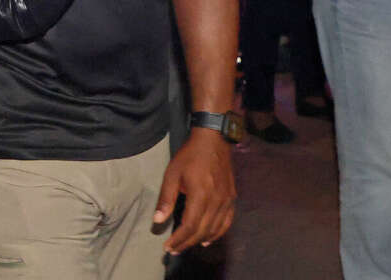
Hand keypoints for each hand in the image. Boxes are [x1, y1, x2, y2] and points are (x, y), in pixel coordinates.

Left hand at [152, 129, 235, 254]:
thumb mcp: (172, 174)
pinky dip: (217, 234)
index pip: (190, 226)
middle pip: (202, 231)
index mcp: (200, 195)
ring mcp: (227, 201)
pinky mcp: (232, 198)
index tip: (168, 247)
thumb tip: (157, 220)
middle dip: (186, 243)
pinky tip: (208, 239)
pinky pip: (227, 223)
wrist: (213, 140)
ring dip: (200, 241)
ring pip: (215, 229)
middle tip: (174, 249)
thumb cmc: (190, 156)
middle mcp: (216, 201)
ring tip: (186, 245)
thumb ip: (166, 199)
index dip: (179, 239)